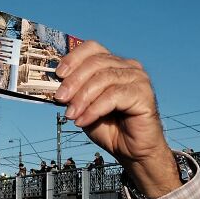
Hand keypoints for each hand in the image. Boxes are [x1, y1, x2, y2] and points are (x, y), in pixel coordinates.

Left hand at [55, 41, 179, 198]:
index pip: (92, 48)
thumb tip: (55, 86)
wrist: (131, 150)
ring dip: (82, 98)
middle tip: (60, 99)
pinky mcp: (144, 94)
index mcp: (113, 64)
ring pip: (104, 78)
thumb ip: (73, 94)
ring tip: (71, 115)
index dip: (73, 58)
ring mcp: (138, 78)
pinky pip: (114, 96)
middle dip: (74, 81)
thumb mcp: (83, 107)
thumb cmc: (108, 127)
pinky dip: (94, 109)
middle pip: (96, 63)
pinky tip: (83, 121)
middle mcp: (127, 66)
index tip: (58, 74)